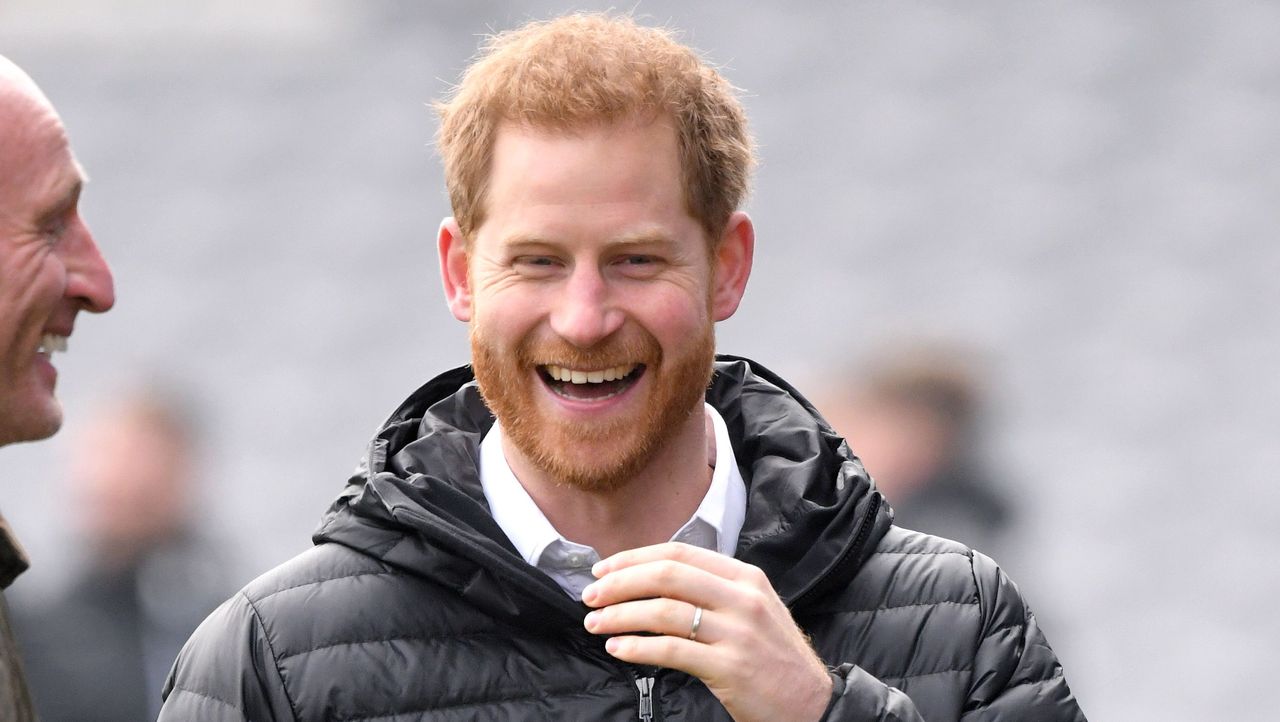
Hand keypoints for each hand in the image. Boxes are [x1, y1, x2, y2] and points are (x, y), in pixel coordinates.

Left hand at [582, 542, 831, 721]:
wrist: (814, 704)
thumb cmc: (774, 658)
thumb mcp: (753, 609)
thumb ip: (712, 590)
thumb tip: (650, 581)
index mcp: (745, 577)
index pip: (680, 552)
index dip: (635, 558)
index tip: (604, 570)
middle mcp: (743, 598)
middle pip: (668, 575)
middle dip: (620, 583)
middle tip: (590, 596)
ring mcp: (738, 633)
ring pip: (664, 611)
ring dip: (620, 616)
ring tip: (596, 624)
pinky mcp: (730, 668)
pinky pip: (671, 651)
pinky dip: (637, 648)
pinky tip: (618, 649)